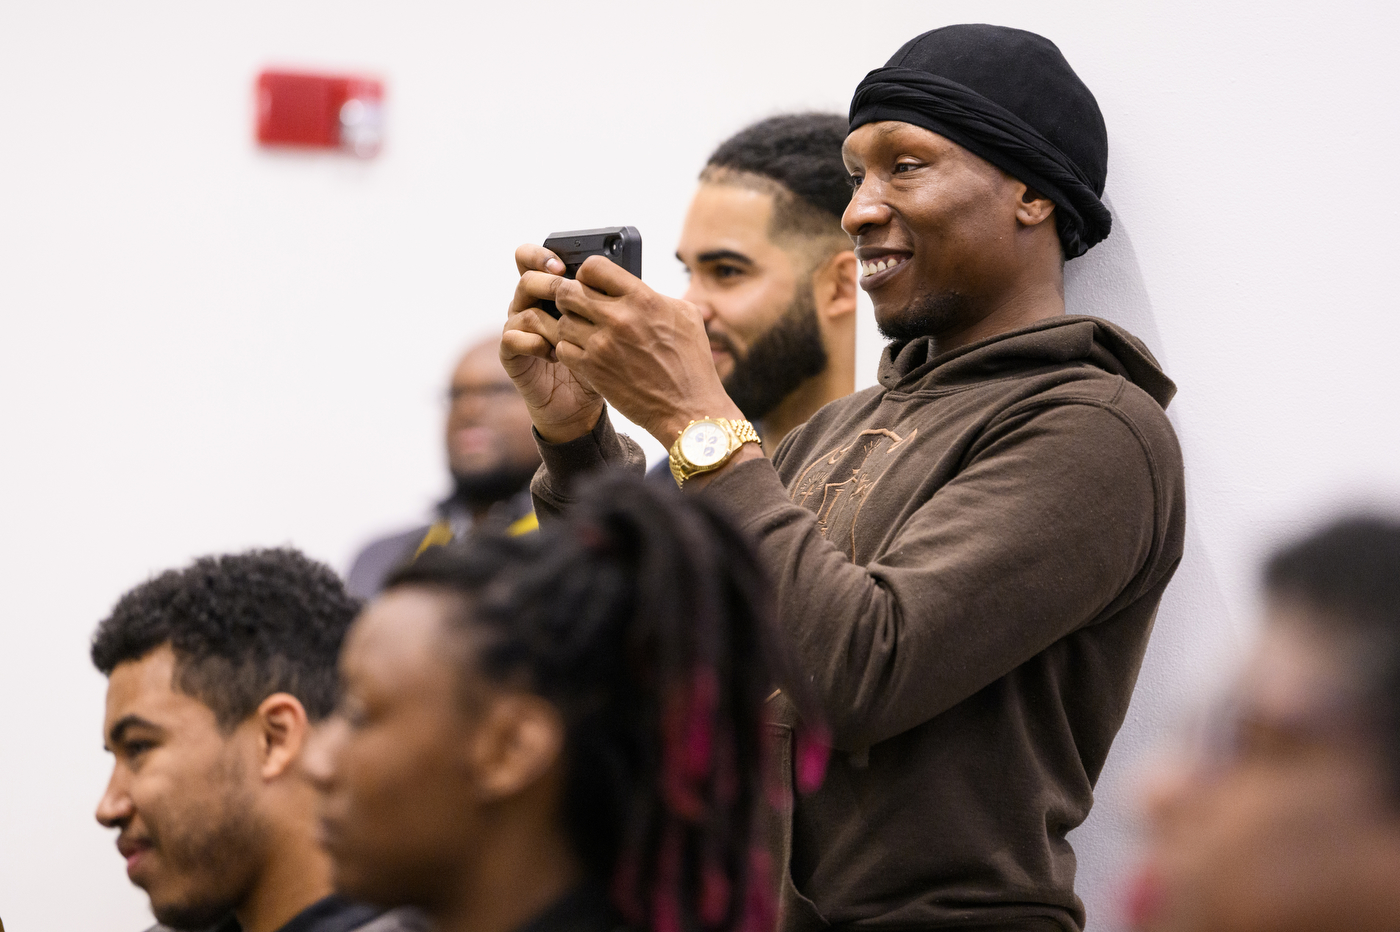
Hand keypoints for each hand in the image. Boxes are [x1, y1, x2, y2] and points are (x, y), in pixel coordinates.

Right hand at [500, 245, 605, 443]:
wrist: (583, 403)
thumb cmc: (598, 360)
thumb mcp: (608, 327)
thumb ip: (610, 301)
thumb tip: (630, 277)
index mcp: (550, 293)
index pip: (535, 259)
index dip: (544, 255)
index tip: (565, 264)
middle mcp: (530, 305)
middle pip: (526, 277)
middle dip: (547, 281)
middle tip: (565, 289)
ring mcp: (518, 329)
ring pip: (521, 308)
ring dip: (548, 319)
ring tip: (571, 332)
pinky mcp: (511, 354)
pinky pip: (512, 338)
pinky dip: (532, 342)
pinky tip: (554, 352)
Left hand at [549, 254, 743, 447]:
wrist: (688, 408)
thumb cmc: (691, 363)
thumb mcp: (685, 316)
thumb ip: (655, 295)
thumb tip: (632, 287)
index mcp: (642, 299)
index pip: (594, 267)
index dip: (588, 273)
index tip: (592, 283)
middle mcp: (619, 318)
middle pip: (567, 291)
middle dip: (569, 296)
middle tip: (578, 306)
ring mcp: (602, 345)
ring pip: (562, 321)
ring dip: (570, 325)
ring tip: (584, 332)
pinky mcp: (592, 370)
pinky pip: (562, 348)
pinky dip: (569, 349)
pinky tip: (585, 353)